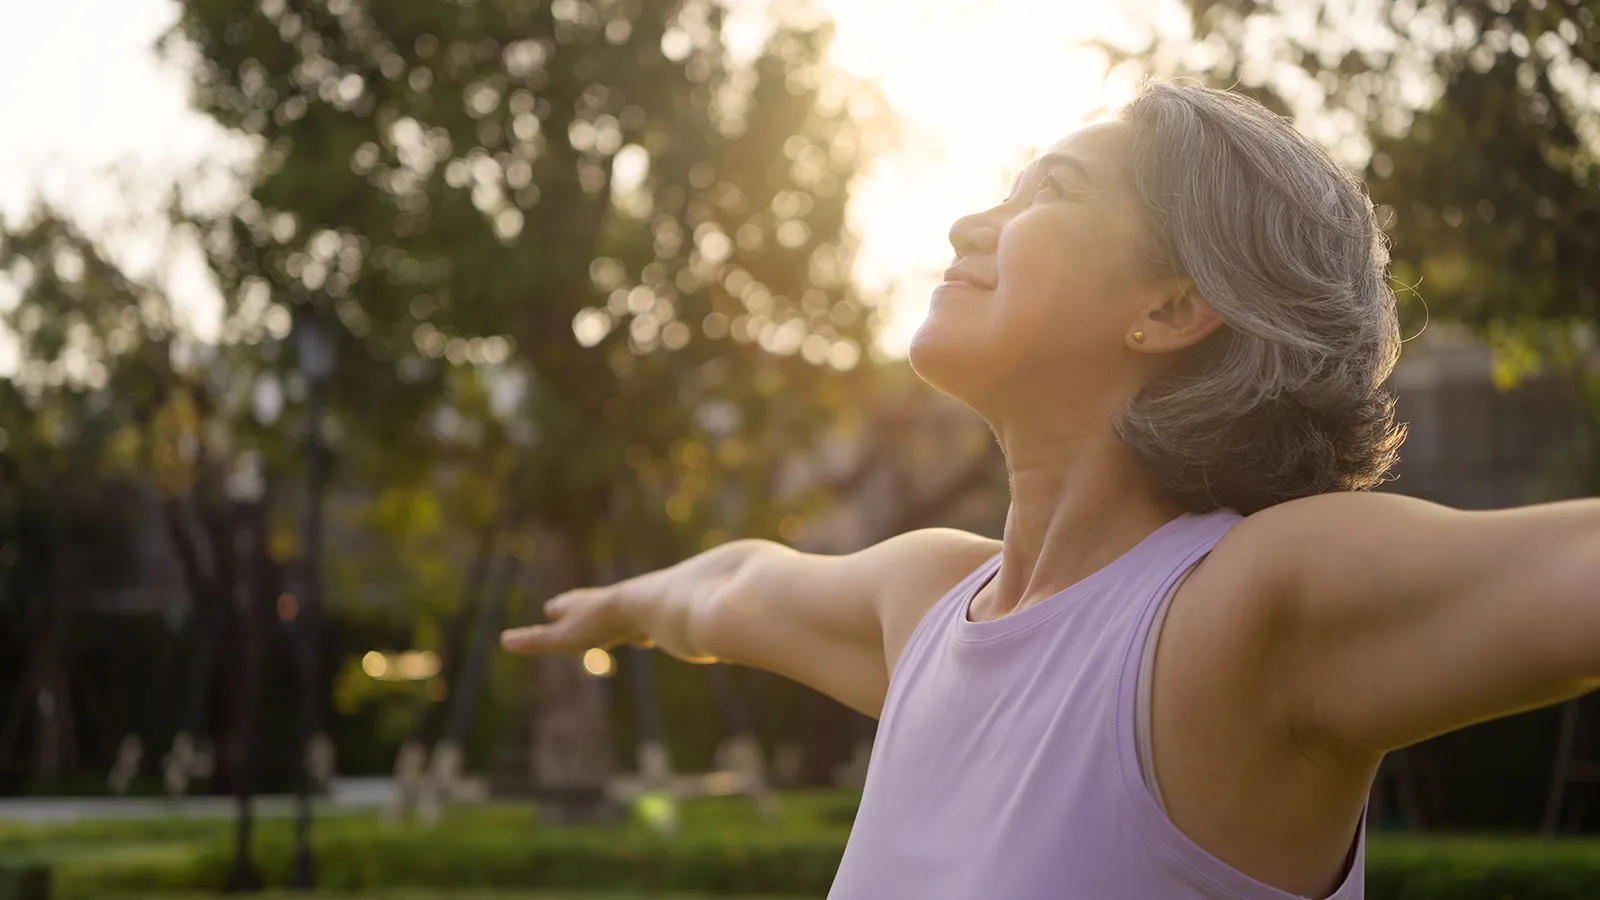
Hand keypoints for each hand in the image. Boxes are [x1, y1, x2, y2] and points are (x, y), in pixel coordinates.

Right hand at [500, 585, 650, 655]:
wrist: (645, 608)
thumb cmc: (600, 623)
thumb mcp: (564, 638)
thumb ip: (536, 640)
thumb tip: (503, 640)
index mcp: (578, 604)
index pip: (562, 606)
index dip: (557, 610)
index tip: (551, 610)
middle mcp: (600, 602)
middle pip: (586, 608)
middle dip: (580, 612)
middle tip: (576, 613)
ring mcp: (625, 609)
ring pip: (613, 616)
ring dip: (608, 621)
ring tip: (610, 628)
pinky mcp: (647, 618)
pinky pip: (640, 625)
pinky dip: (637, 631)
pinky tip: (646, 638)